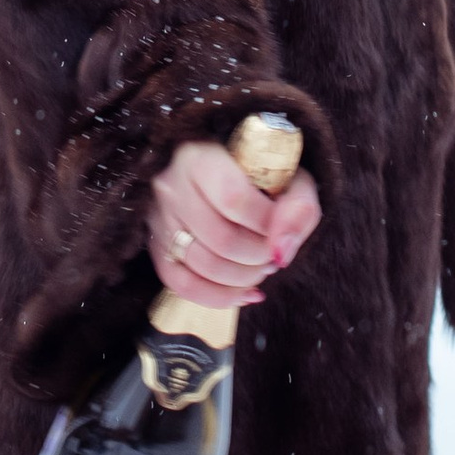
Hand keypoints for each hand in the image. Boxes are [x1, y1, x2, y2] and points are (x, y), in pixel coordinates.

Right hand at [147, 138, 322, 304]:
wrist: (220, 171)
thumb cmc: (256, 172)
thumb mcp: (286, 174)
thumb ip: (298, 206)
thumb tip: (282, 251)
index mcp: (198, 156)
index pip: (233, 199)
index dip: (267, 224)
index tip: (282, 230)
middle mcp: (172, 186)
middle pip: (221, 240)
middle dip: (259, 256)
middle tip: (273, 254)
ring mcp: (159, 219)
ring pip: (203, 266)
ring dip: (245, 278)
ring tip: (261, 268)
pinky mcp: (156, 247)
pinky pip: (182, 286)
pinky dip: (219, 298)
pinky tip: (245, 293)